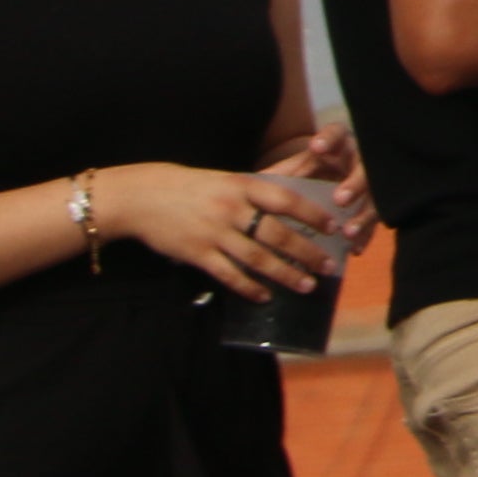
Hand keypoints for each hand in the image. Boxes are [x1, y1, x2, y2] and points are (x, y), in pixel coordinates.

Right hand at [103, 164, 351, 299]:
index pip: (286, 199)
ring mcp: (214, 232)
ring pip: (258, 258)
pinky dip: (249, 288)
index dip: (312, 214)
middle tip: (328, 266)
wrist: (144, 196)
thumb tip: (294, 202)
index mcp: (242, 185)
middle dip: (307, 252)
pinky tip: (264, 296)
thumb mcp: (228, 179)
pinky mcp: (197, 254)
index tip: (333, 227)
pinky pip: (229, 275)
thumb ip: (258, 190)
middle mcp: (232, 208)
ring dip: (285, 275)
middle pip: (277, 234)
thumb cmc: (193, 187)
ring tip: (306, 285)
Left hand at [266, 122, 378, 251]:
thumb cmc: (297, 179)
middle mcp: (356, 162)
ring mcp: (368, 184)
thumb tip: (244, 186)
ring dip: (363, 214)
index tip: (316, 148)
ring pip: (374, 197)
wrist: (323, 190)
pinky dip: (365, 236)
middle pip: (363, 168)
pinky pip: (375, 221)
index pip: (337, 134)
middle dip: (353, 183)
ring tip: (346, 232)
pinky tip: (354, 249)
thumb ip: (276, 177)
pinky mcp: (372, 207)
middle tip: (339, 200)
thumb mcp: (287, 175)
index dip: (330, 139)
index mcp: (336, 146)